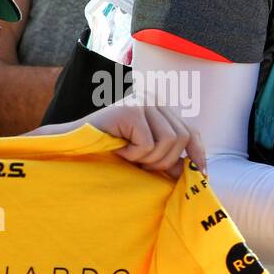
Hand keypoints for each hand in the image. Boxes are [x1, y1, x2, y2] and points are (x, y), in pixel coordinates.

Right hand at [85, 101, 206, 177]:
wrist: (73, 143)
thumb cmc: (107, 149)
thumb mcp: (144, 153)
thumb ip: (167, 157)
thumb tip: (196, 170)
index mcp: (160, 107)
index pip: (190, 130)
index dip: (198, 152)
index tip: (201, 174)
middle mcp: (154, 98)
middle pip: (181, 137)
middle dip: (164, 161)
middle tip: (142, 167)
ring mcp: (142, 101)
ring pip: (167, 141)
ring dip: (147, 158)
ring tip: (129, 157)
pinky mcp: (130, 110)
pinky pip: (147, 143)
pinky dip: (133, 154)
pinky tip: (118, 149)